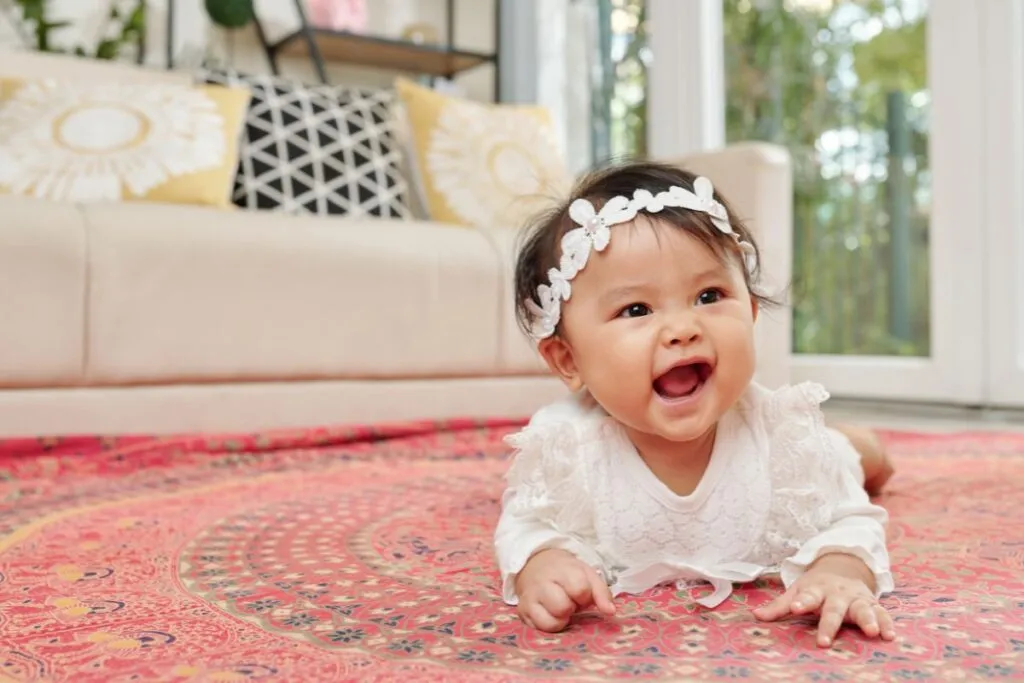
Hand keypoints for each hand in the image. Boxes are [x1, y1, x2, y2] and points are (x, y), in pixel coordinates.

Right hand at [514, 548, 615, 631]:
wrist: (533, 564)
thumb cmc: (565, 572)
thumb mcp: (586, 574)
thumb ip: (601, 592)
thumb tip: (610, 612)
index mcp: (561, 569)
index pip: (579, 589)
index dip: (585, 595)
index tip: (581, 592)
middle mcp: (542, 583)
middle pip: (563, 607)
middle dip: (571, 607)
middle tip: (569, 600)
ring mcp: (530, 598)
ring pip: (552, 622)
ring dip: (561, 618)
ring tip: (559, 607)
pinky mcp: (522, 611)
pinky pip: (541, 629)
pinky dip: (550, 625)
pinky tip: (550, 613)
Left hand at [753, 553, 894, 646]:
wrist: (843, 566)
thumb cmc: (816, 586)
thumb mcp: (797, 590)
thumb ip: (779, 606)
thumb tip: (755, 616)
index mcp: (817, 590)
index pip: (808, 596)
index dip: (802, 601)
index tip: (796, 608)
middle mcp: (838, 594)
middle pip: (834, 609)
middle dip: (830, 624)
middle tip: (824, 641)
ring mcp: (856, 598)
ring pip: (863, 609)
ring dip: (868, 620)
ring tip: (873, 632)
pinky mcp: (872, 604)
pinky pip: (882, 613)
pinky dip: (887, 623)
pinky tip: (890, 635)